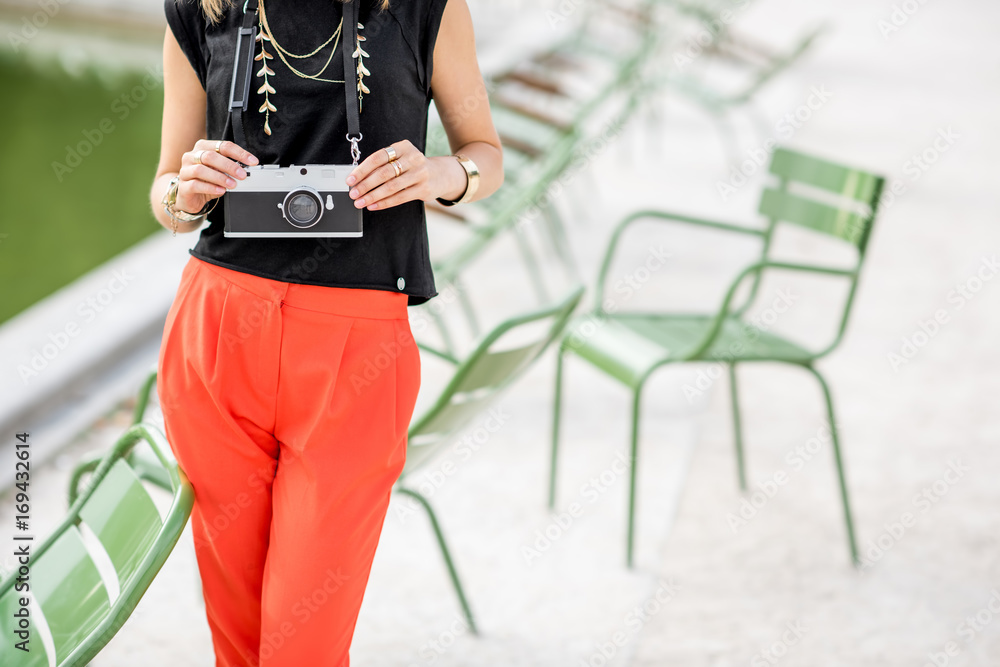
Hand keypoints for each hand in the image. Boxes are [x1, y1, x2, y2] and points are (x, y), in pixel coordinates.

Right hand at [174, 140, 258, 213]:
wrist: (189, 196)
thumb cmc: (206, 180)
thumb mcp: (220, 172)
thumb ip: (230, 168)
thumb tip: (246, 169)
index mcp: (203, 148)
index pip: (222, 146)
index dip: (239, 153)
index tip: (252, 161)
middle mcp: (191, 157)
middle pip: (210, 156)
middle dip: (229, 165)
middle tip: (242, 175)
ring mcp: (185, 170)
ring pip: (201, 170)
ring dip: (219, 177)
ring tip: (232, 184)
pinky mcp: (183, 186)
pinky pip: (195, 185)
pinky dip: (210, 188)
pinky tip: (221, 191)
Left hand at [346, 139, 465, 210]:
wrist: (440, 174)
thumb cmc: (413, 167)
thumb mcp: (401, 158)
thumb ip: (383, 165)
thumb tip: (358, 179)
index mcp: (403, 147)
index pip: (378, 157)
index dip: (362, 169)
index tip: (350, 179)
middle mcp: (413, 158)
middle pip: (384, 172)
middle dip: (365, 185)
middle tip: (353, 193)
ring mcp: (420, 173)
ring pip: (391, 187)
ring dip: (373, 196)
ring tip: (360, 202)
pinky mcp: (424, 188)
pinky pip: (400, 197)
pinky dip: (384, 203)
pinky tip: (373, 205)